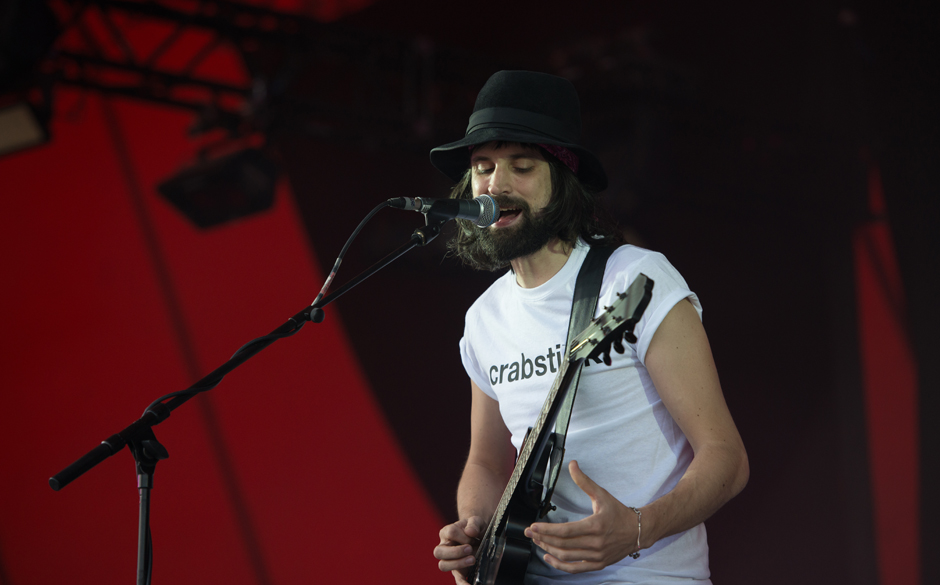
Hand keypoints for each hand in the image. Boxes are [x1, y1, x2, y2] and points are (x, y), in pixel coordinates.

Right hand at [434, 516, 486, 583]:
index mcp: (447, 532)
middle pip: (438, 552)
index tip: (473, 536)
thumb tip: (470, 532)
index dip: (462, 535)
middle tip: (470, 548)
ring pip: (443, 565)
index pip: (449, 532)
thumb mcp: (476, 521)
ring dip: (457, 563)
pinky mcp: (458, 570)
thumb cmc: (475, 528)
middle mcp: (444, 546)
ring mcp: (450, 560)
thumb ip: (474, 524)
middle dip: (455, 551)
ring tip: (473, 559)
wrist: (480, 535)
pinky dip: (462, 583)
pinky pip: (457, 579)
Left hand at [524, 461, 639, 572]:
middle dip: (543, 538)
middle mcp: (596, 543)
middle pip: (563, 544)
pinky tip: (549, 557)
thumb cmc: (619, 513)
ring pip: (566, 556)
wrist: (638, 531)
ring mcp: (597, 556)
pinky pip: (575, 568)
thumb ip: (584, 481)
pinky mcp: (598, 564)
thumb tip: (573, 465)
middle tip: (530, 533)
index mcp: (595, 526)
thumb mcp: (602, 494)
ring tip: (537, 542)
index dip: (547, 530)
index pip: (565, 531)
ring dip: (549, 549)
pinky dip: (560, 565)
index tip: (533, 527)